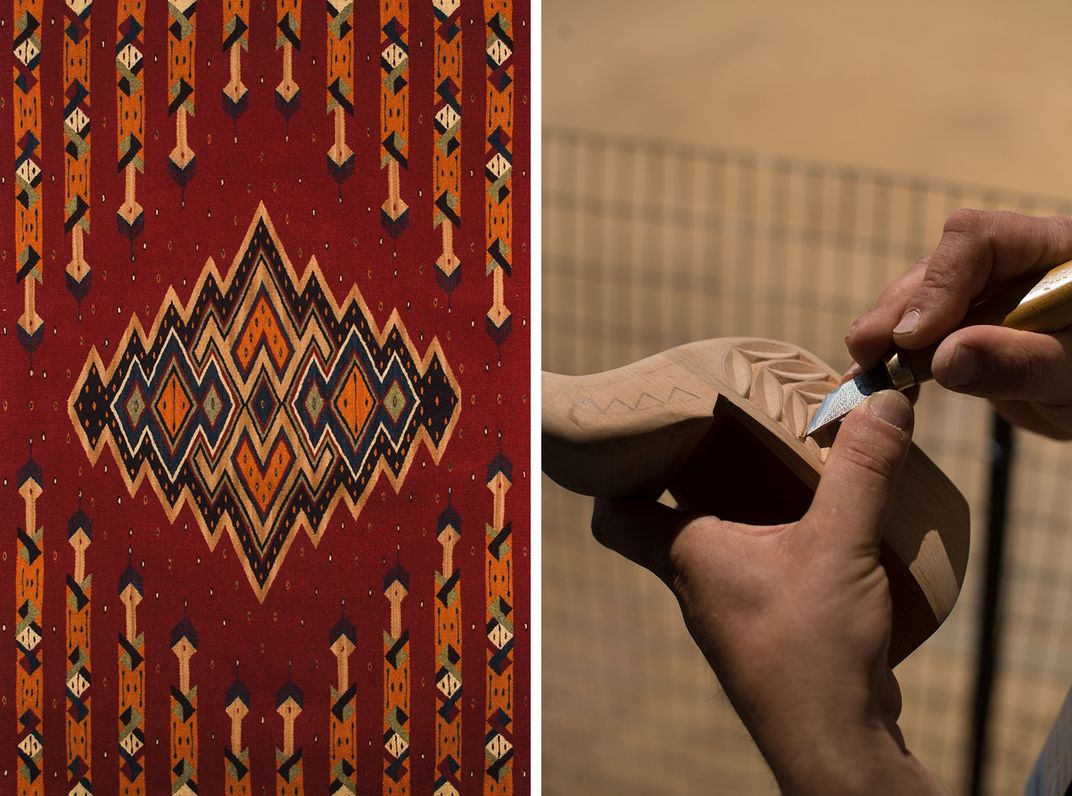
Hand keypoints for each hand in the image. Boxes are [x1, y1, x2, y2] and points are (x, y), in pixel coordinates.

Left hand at [592, 391, 947, 794]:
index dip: (615, 472)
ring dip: (742, 506)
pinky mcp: (771, 629)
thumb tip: (879, 399)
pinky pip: (764, 570)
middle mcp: (699, 582)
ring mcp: (733, 610)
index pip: (617, 513)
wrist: (836, 745)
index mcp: (688, 555)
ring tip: (774, 461)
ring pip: (722, 544)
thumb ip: (858, 471)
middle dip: (692, 472)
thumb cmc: (812, 651)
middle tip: (721, 428)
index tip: (640, 432)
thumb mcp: (838, 544)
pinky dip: (781, 542)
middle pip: (671, 516)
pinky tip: (820, 523)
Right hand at [845, 209, 1071, 437]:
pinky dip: (893, 354)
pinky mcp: (964, 324)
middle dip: (898, 310)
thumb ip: (1021, 363)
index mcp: (1055, 250)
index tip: (913, 337)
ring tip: (865, 370)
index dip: (939, 283)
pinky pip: (919, 330)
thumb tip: (943, 357)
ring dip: (886, 334)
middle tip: (867, 353)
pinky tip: (875, 375)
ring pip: (918, 297)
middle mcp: (1013, 261)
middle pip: (938, 267)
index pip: (980, 239)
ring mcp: (985, 293)